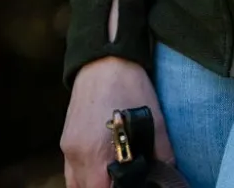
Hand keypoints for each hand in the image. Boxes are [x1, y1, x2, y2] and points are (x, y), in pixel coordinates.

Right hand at [60, 55, 176, 187]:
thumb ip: (162, 154)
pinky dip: (84, 175)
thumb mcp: (154, 120)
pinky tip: (100, 166)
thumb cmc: (129, 86)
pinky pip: (71, 170)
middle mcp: (77, 155)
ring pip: (76, 184)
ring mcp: (68, 148)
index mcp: (96, 153)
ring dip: (92, 185)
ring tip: (111, 176)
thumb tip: (167, 174)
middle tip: (123, 179)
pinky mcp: (65, 140)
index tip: (131, 182)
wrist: (104, 58)